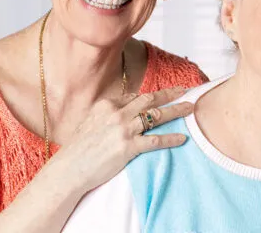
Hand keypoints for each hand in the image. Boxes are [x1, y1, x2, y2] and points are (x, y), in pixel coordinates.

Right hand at [51, 86, 193, 192]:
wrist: (69, 169)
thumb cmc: (78, 149)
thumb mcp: (90, 122)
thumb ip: (107, 115)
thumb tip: (121, 111)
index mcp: (107, 104)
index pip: (135, 96)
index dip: (151, 96)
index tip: (163, 95)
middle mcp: (117, 113)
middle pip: (150, 99)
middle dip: (170, 94)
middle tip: (185, 91)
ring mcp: (123, 130)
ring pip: (156, 116)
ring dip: (176, 111)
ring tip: (190, 109)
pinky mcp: (128, 147)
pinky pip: (155, 140)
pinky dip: (171, 138)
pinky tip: (182, 138)